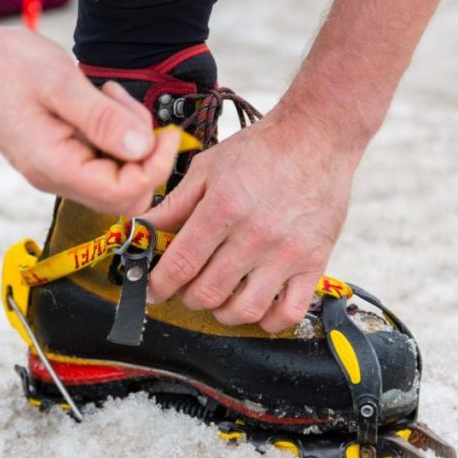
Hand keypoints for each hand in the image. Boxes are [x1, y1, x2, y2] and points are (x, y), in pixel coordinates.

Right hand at [0, 23, 180, 214]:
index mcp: (54, 166)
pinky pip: (103, 158)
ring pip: (118, 175)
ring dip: (128, 137)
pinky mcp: (61, 156)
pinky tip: (99, 100)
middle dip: (144, 154)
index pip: (124, 192)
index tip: (168, 132)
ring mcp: (57, 169)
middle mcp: (55, 177)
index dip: (156, 166)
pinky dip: (113, 131)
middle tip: (130, 109)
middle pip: (126, 194)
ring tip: (107, 95)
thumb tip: (143, 147)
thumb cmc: (4, 65)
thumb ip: (102, 118)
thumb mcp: (59, 82)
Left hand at [143, 107, 357, 332]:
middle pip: (208, 292)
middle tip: (186, 286)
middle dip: (187, 296)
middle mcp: (255, 235)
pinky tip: (257, 305)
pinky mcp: (314, 261)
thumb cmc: (261, 150)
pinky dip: (269, 321)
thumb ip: (174, 204)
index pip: (181, 265)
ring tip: (219, 297)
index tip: (153, 288)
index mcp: (223, 208)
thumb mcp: (207, 168)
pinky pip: (289, 312)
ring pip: (245, 310)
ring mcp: (286, 252)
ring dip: (223, 312)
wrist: (316, 136)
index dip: (159, 284)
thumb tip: (141, 230)